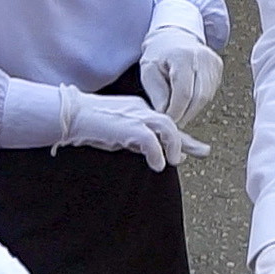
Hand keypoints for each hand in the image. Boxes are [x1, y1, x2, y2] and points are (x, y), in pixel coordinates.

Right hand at [56, 87, 208, 170]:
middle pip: (171, 123)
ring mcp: (135, 116)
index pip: (165, 122)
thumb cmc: (90, 124)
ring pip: (166, 127)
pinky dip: (157, 153)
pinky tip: (157, 164)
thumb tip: (154, 156)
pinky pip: (150, 140)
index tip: (194, 148)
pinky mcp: (127, 127)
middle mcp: (141, 110)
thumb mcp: (118, 132)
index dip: (181, 137)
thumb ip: (136, 139)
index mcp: (140, 109)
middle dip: (187, 140)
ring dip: (174, 146)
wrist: (71, 114)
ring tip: (174, 162)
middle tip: (203, 152)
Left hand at [140, 22, 222, 126]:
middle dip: (185, 114)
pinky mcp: (218, 67)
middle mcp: (203, 57)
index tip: (167, 121)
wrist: (173, 35)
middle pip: (198, 97)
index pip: (184, 93)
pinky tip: (187, 98)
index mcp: (183, 56)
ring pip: (206, 97)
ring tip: (178, 109)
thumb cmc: (158, 54)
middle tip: (173, 121)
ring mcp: (213, 62)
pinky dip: (197, 101)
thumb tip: (167, 115)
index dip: (176, 112)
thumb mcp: (149, 72)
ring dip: (191, 109)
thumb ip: (157, 94)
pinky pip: (210, 92)